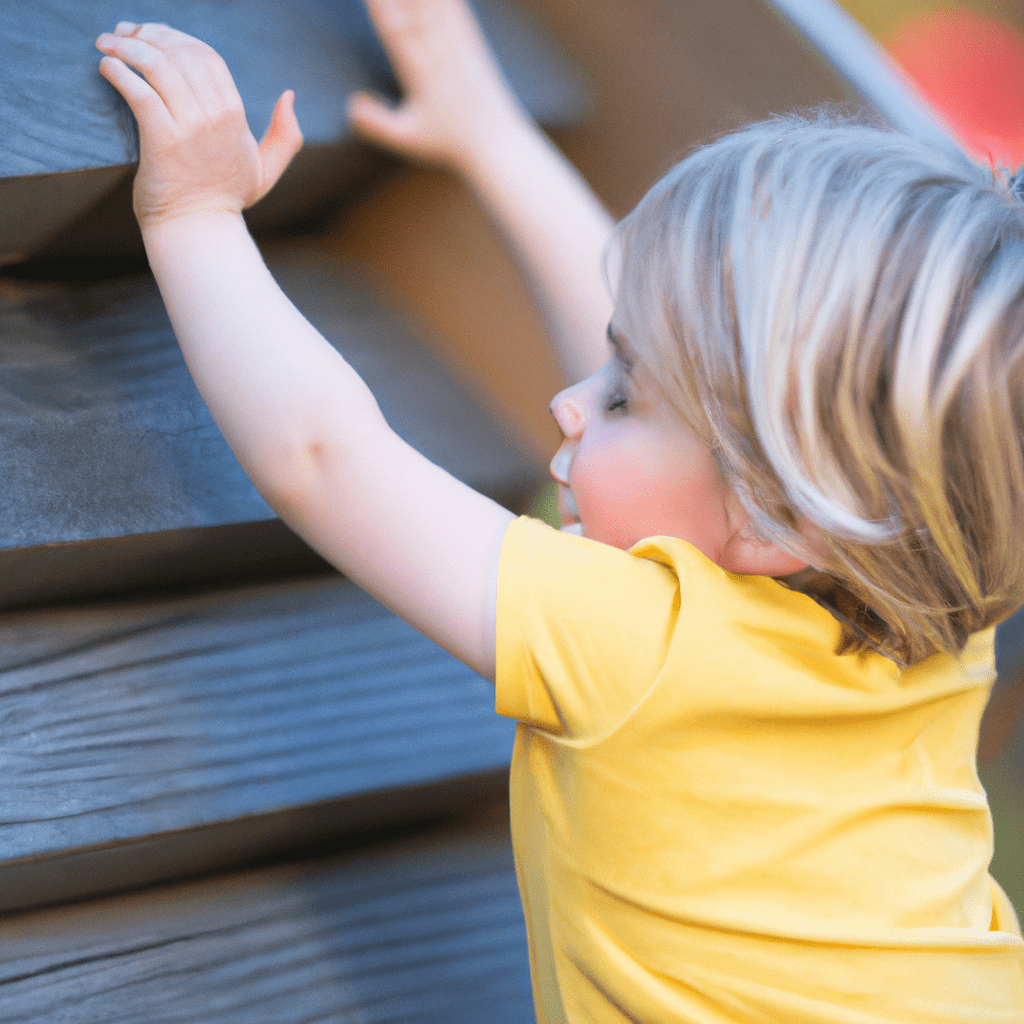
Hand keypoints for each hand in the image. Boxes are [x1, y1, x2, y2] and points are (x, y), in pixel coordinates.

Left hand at [96, 23, 302, 228]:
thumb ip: (286, 136)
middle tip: (124, 32)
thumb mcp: (266, 169)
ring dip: (128, 46)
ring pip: (158, 66)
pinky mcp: (162, 142)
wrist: (199, 230)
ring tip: (109, 43)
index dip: (178, 37)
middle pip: (181, 54)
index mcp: (236, 117)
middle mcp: (215, 118)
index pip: (207, 57)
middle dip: (149, 34)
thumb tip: (289, 96)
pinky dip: (120, 72)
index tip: (153, 35)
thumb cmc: (226, 200)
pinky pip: (139, 93)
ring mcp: (189, 129)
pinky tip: (108, 66)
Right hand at [348, 0, 528, 172]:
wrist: (497, 143)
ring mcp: (457, 41)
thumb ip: (378, 124)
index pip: (392, 26)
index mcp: (421, 71)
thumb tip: (350, 106)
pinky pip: (455, 3)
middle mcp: (440, 49)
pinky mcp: (470, 39)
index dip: (378, 0)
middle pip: (412, 1)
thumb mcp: (410, 140)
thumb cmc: (450, 145)